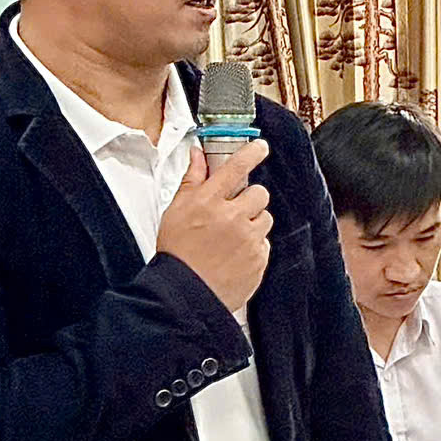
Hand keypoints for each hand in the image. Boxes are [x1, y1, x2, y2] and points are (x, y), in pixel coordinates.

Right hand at [156, 139, 272, 311]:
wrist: (185, 292)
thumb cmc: (177, 252)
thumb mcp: (176, 211)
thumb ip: (192, 181)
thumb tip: (197, 155)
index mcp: (208, 201)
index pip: (236, 167)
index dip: (251, 153)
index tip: (260, 147)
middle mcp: (231, 217)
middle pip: (259, 193)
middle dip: (250, 199)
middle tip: (234, 211)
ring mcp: (249, 239)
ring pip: (265, 218)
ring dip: (253, 223)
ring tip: (231, 237)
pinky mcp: (260, 258)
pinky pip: (265, 243)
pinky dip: (254, 246)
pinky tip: (234, 254)